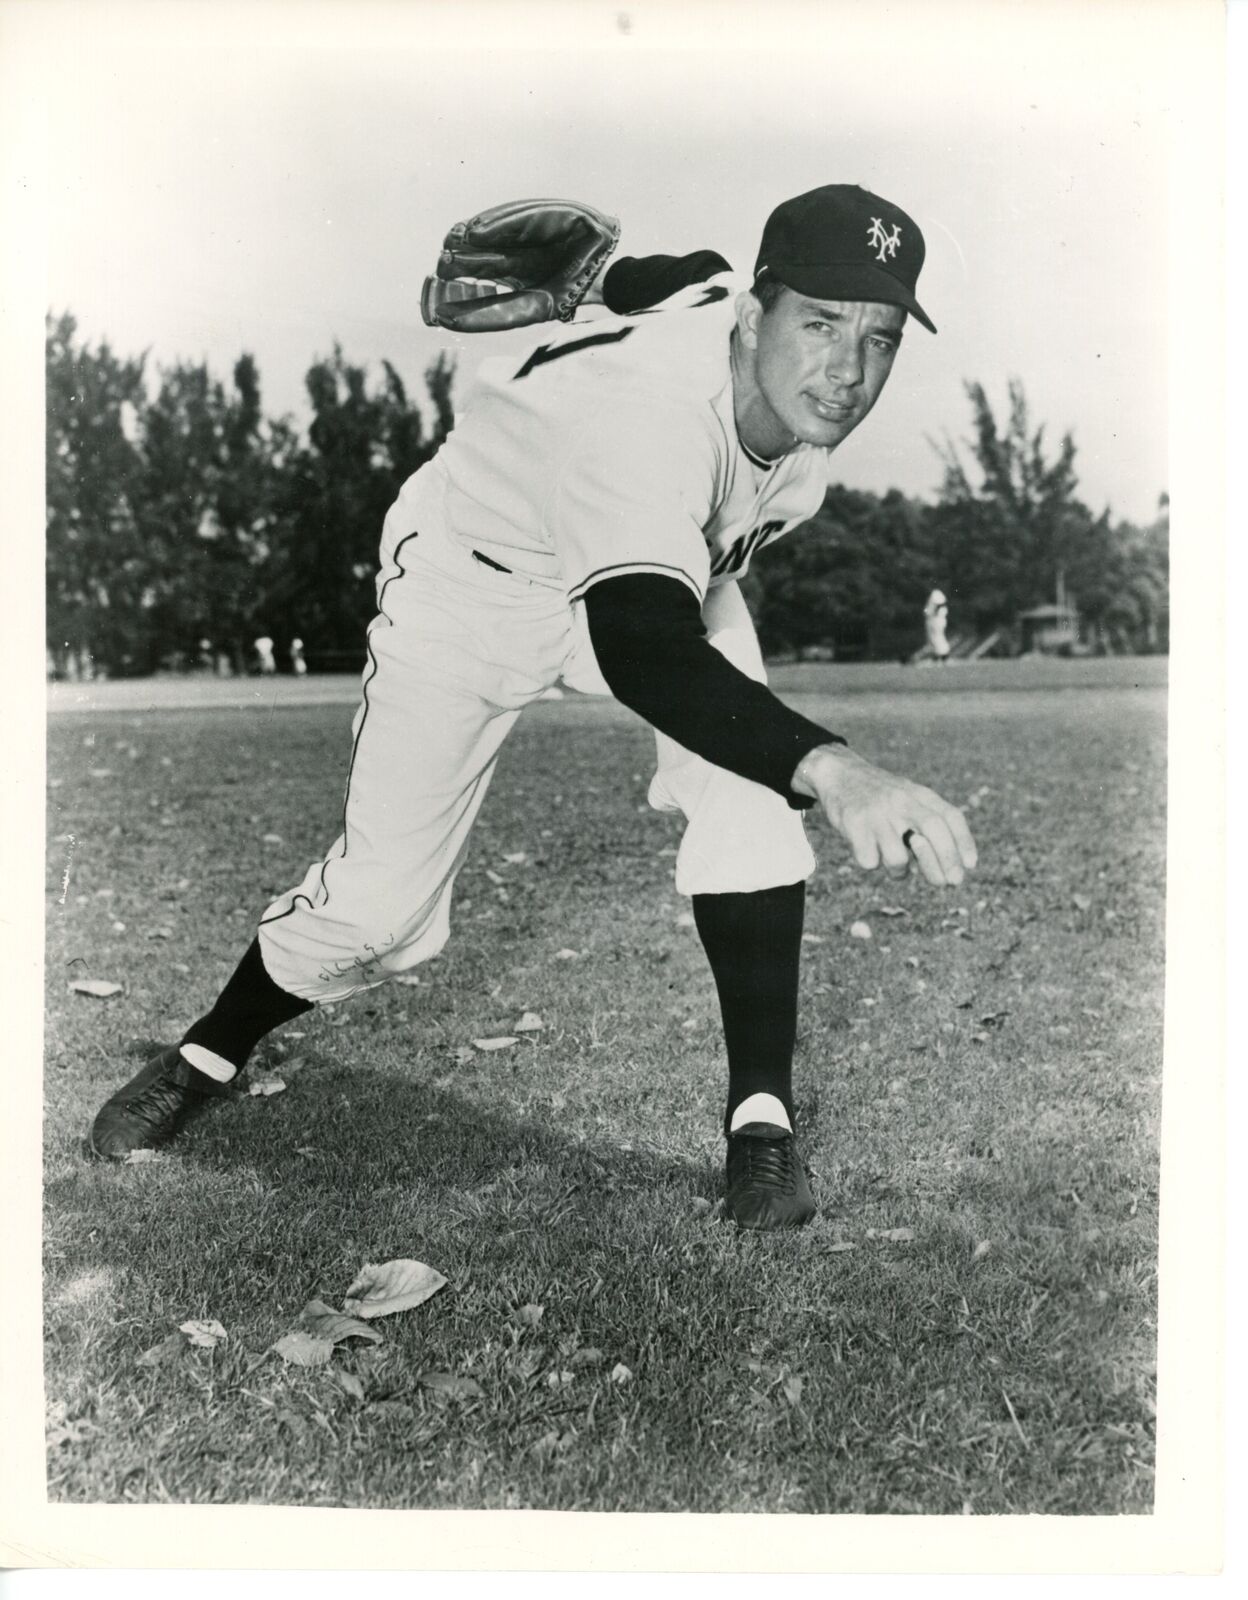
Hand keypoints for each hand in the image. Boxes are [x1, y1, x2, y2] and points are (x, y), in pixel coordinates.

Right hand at [793, 744, 977, 886]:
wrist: (840, 774)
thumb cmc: (881, 797)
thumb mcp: (909, 800)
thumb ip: (929, 826)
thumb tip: (949, 871)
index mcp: (919, 795)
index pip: (949, 816)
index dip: (964, 842)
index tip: (971, 865)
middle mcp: (901, 801)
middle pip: (932, 830)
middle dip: (946, 860)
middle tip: (951, 883)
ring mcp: (878, 813)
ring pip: (898, 858)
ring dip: (899, 871)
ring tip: (892, 862)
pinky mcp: (854, 824)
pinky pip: (869, 860)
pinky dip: (870, 862)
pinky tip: (866, 848)